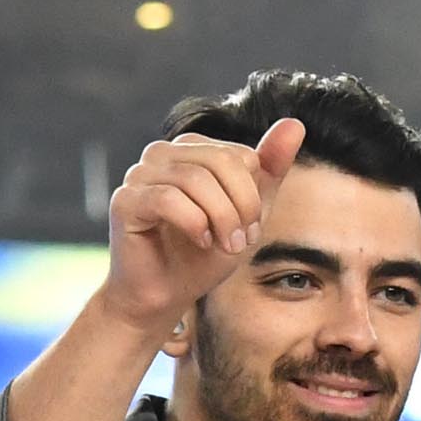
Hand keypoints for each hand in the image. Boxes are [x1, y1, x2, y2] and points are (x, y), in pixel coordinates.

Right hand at [96, 117, 306, 335]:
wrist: (163, 296)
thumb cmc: (201, 257)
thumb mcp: (246, 215)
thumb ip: (269, 171)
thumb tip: (294, 123)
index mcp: (190, 149)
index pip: (238, 155)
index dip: (252, 196)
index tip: (249, 229)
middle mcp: (162, 153)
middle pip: (221, 161)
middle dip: (242, 206)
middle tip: (242, 241)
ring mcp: (139, 174)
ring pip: (196, 180)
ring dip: (222, 219)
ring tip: (224, 245)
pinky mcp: (125, 200)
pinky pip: (168, 199)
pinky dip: (194, 224)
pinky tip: (201, 242)